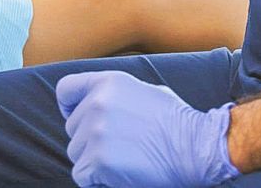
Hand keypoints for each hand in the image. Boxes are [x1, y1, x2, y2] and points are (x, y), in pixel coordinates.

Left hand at [56, 71, 239, 187]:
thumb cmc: (176, 122)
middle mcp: (96, 103)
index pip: (66, 90)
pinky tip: (120, 173)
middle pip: (71, 128)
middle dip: (89, 139)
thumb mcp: (144, 90)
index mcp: (107, 82)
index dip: (70, 107)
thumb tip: (94, 102)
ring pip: (75, 153)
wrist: (195, 147)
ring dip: (93, 160)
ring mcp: (96, 133)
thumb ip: (113, 94)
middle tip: (120, 145)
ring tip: (123, 158)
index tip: (81, 119)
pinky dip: (97, 179)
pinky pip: (82, 175)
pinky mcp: (98, 161)